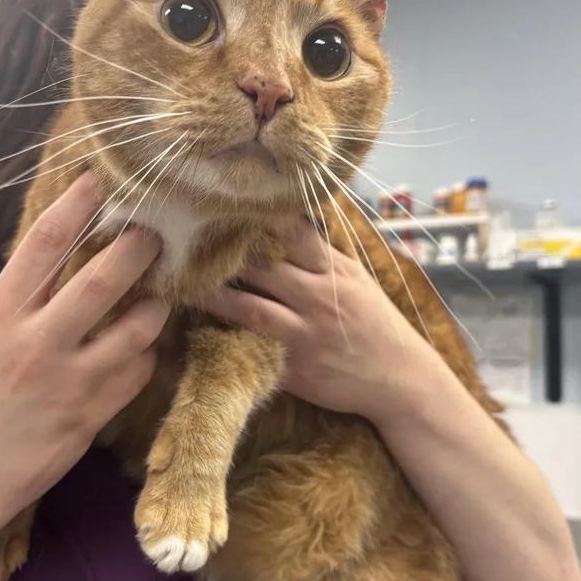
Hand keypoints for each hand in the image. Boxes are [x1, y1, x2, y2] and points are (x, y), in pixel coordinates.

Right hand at [0, 173, 169, 537]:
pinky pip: (140, 371)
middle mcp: (36, 343)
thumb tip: (72, 252)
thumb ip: (26, 296)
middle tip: (156, 233)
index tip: (103, 179)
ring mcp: (69, 382)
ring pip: (138, 326)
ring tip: (156, 296)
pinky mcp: (93, 416)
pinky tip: (140, 349)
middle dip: (140, 248)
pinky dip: (147, 353)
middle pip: (104, 278)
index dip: (78, 203)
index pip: (44, 243)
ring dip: (156, 305)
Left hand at [199, 218, 425, 424]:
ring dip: (213, 295)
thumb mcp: (354, 278)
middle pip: (263, 266)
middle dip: (225, 254)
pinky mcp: (294, 367)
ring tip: (181, 282)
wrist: (398, 376)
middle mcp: (317, 296)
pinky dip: (226, 337)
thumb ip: (319, 254)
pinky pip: (253, 348)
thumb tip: (284, 220)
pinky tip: (197, 329)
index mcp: (333, 269)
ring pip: (249, 307)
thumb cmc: (372, 320)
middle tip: (186, 240)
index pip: (294, 233)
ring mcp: (304, 333)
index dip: (259, 218)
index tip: (227, 204)